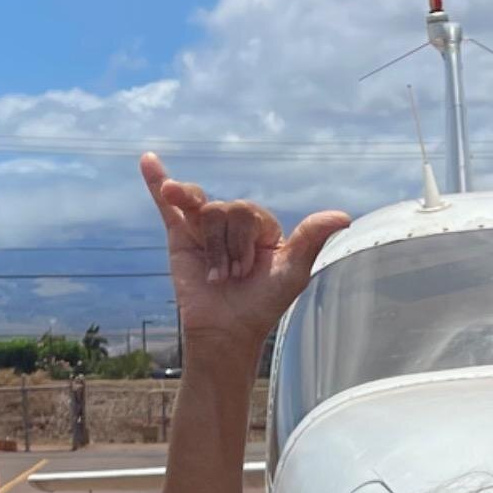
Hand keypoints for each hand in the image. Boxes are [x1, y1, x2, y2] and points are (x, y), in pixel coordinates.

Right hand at [142, 153, 347, 353]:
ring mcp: (205, 227)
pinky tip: (148, 160)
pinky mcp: (179, 236)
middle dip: (228, 247)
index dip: (246, 241)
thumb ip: (312, 238)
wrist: (226, 332)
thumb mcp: (293, 272)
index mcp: (261, 226)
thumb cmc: (262, 305)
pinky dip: (156, 180)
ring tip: (216, 276)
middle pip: (224, 209)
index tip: (251, 271)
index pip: (248, 211)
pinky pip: (167, 202)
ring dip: (210, 247)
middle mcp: (233, 223)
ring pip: (201, 210)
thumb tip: (344, 217)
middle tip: (233, 278)